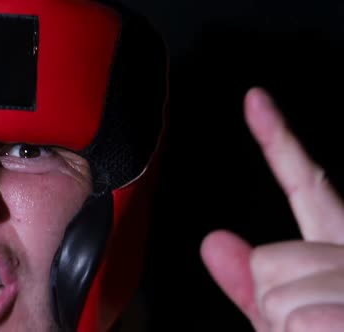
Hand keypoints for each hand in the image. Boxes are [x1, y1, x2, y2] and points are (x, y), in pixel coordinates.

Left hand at [200, 87, 343, 331]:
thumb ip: (253, 287)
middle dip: (272, 302)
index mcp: (337, 254)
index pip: (304, 186)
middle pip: (270, 258)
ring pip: (280, 297)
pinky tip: (327, 329)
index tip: (254, 99)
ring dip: (290, 329)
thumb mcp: (283, 325)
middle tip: (311, 324)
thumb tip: (216, 242)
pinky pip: (301, 317)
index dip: (277, 141)